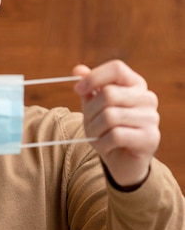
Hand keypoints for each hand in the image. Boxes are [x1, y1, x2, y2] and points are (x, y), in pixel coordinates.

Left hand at [73, 60, 159, 186]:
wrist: (124, 161)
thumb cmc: (108, 128)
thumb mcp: (94, 105)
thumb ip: (89, 87)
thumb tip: (78, 70)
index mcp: (135, 84)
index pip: (116, 68)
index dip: (94, 77)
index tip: (78, 89)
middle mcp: (147, 98)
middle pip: (109, 94)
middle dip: (90, 111)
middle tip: (88, 123)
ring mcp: (151, 118)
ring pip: (110, 116)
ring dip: (94, 129)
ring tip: (96, 136)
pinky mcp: (150, 138)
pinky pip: (116, 135)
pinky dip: (103, 143)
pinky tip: (106, 147)